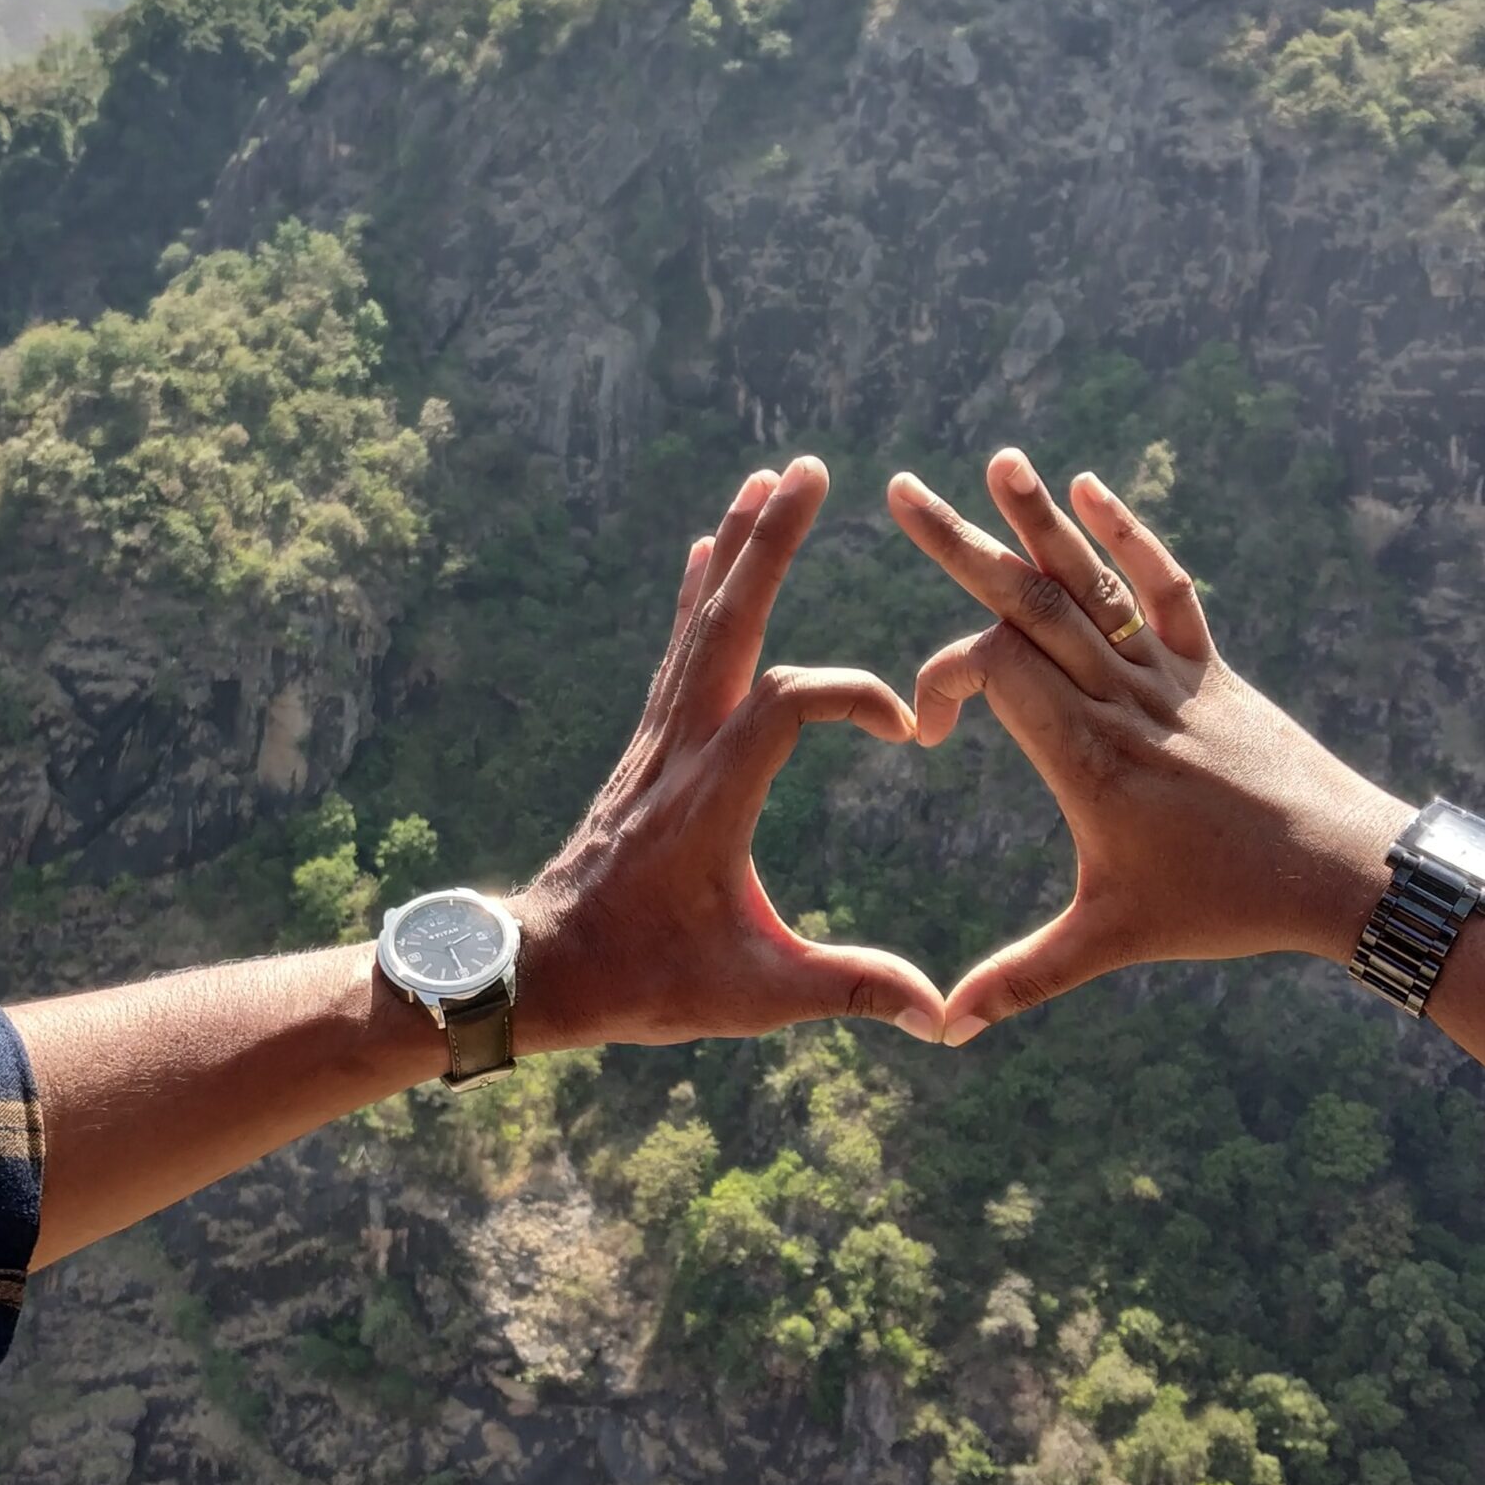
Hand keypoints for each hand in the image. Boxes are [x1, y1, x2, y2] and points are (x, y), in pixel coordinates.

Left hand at [510, 456, 944, 1048]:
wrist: (544, 972)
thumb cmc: (646, 983)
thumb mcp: (752, 997)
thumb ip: (847, 991)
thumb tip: (939, 1015)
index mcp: (711, 800)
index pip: (786, 706)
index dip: (851, 696)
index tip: (906, 728)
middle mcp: (679, 751)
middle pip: (728, 626)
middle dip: (770, 545)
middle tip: (807, 469)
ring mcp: (658, 742)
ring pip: (698, 625)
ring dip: (738, 551)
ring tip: (767, 479)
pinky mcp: (649, 747)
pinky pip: (676, 652)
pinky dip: (697, 596)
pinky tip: (707, 550)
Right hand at [887, 450, 1410, 1042]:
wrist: (1342, 870)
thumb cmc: (1222, 907)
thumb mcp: (1111, 942)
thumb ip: (1023, 977)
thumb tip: (943, 1027)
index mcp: (1084, 755)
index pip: (991, 671)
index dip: (941, 681)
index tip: (928, 732)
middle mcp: (1120, 699)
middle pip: (1028, 602)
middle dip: (957, 545)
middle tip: (896, 488)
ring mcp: (1169, 676)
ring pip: (1091, 583)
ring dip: (1040, 520)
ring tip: (998, 460)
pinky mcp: (1210, 669)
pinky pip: (1165, 589)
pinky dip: (1129, 538)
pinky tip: (1092, 491)